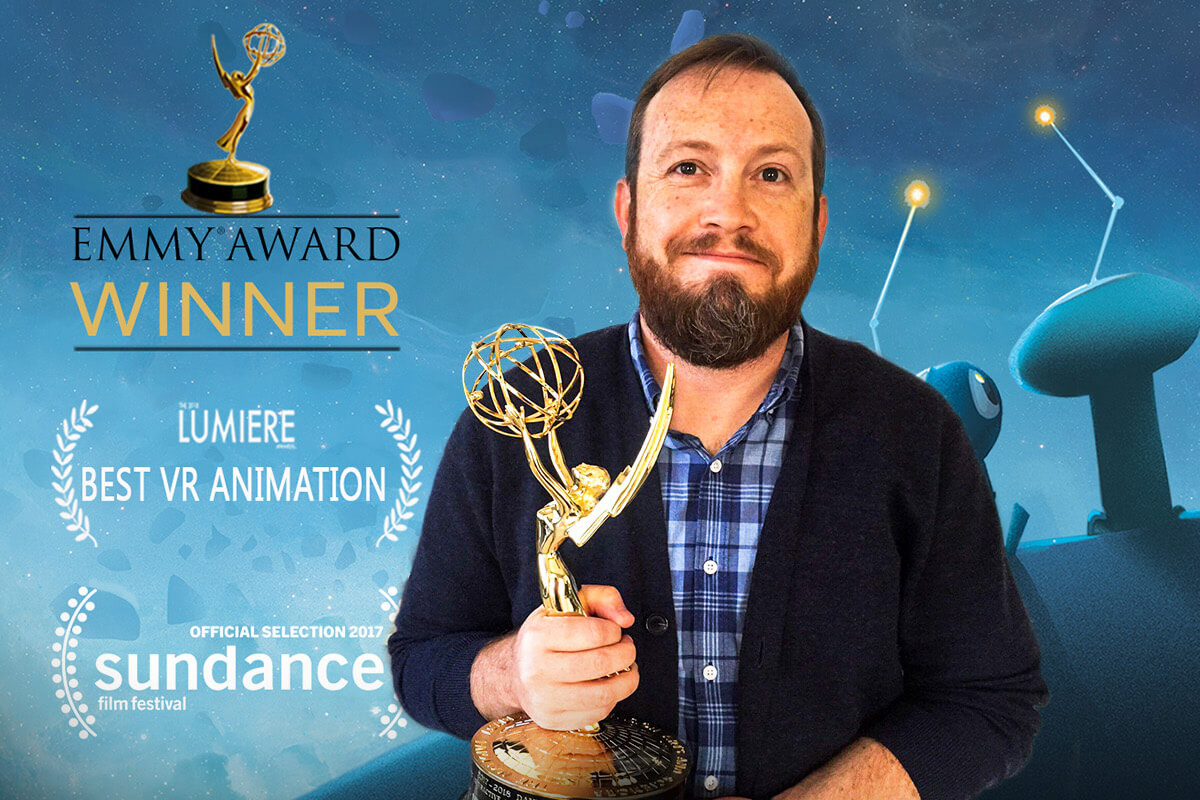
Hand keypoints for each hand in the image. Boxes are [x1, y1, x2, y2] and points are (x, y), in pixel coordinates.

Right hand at [510, 584, 638, 729]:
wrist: (513, 673)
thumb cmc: (545, 637)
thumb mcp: (567, 605)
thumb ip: (602, 598)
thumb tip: (625, 618)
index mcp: (538, 636)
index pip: (593, 633)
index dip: (614, 631)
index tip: (615, 631)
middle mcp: (537, 669)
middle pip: (601, 663)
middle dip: (626, 654)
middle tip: (627, 648)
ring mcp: (544, 699)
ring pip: (604, 694)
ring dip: (627, 680)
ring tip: (626, 668)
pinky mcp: (553, 720)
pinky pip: (598, 713)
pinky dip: (611, 699)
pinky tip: (606, 685)